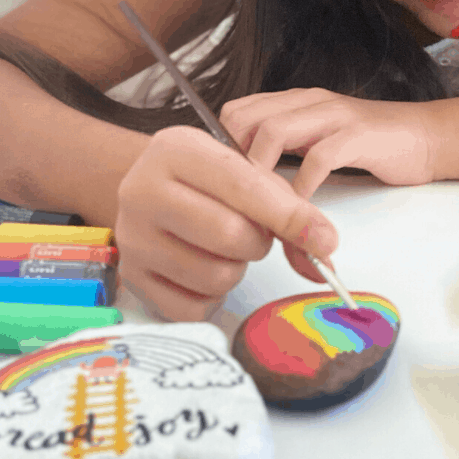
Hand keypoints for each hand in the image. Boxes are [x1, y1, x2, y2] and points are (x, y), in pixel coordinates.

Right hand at [114, 125, 338, 321]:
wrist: (147, 192)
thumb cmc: (204, 183)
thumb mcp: (243, 174)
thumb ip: (288, 210)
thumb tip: (324, 252)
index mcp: (175, 151)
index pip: (243, 187)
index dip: (290, 216)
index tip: (325, 239)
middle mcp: (143, 192)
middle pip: (230, 236)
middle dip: (257, 243)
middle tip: (249, 235)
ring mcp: (133, 239)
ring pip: (216, 277)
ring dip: (235, 270)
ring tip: (220, 250)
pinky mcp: (133, 278)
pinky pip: (195, 308)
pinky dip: (212, 298)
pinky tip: (202, 272)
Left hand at [219, 88, 434, 198]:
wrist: (423, 138)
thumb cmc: (367, 145)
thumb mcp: (316, 141)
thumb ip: (285, 148)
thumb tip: (246, 180)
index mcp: (294, 101)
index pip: (236, 111)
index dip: (223, 147)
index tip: (225, 182)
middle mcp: (308, 101)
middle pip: (245, 118)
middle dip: (233, 160)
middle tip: (238, 197)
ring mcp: (333, 116)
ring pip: (274, 132)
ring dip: (261, 172)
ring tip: (261, 203)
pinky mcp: (358, 136)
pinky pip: (318, 158)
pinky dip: (303, 185)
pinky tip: (301, 205)